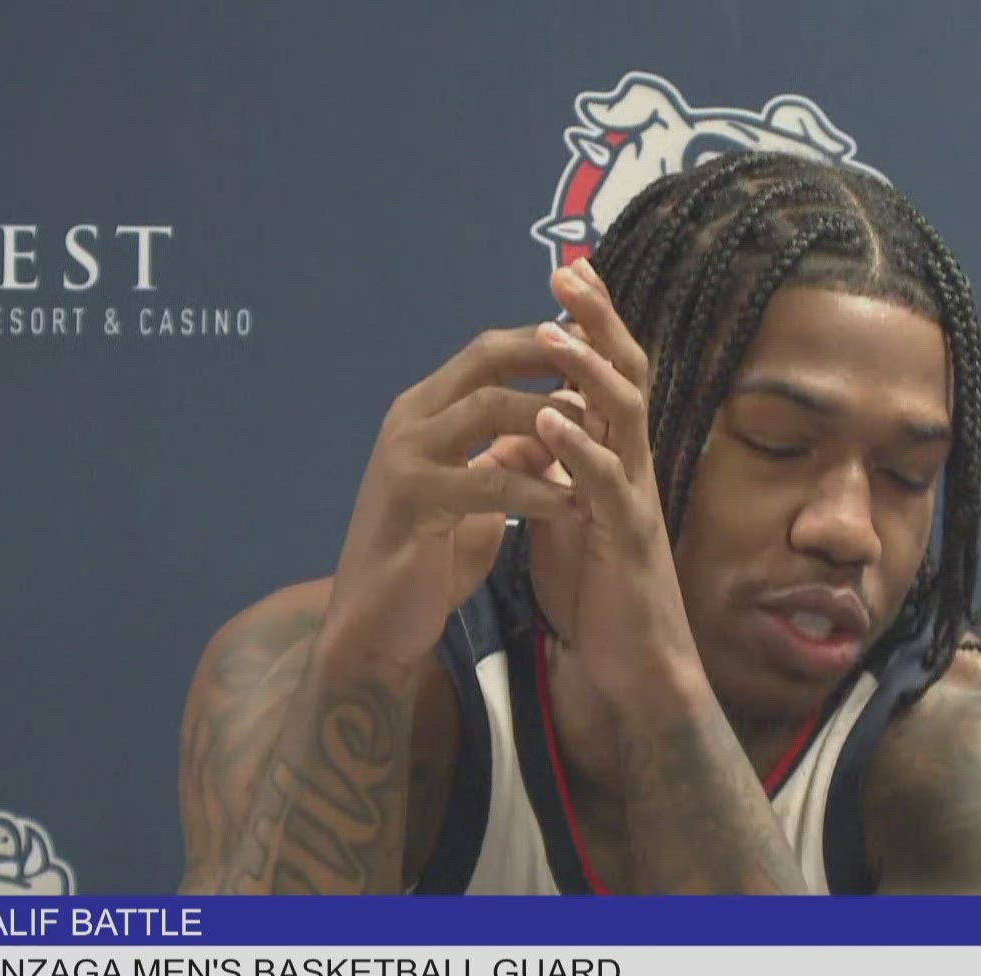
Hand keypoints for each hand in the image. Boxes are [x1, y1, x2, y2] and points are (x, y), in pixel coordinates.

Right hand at [321, 323, 588, 666]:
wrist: (374, 625)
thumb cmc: (428, 561)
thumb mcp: (475, 496)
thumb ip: (506, 457)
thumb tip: (554, 430)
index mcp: (423, 413)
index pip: (486, 353)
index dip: (542, 343)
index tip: (596, 344)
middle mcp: (409, 421)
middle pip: (485, 360)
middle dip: (550, 359)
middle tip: (606, 373)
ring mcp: (406, 457)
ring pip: (487, 408)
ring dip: (551, 422)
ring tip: (599, 441)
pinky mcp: (412, 501)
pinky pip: (488, 482)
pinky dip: (536, 490)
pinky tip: (573, 503)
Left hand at [527, 259, 703, 697]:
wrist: (634, 667)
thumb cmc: (603, 595)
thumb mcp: (570, 519)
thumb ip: (555, 471)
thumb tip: (528, 428)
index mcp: (615, 460)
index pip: (608, 376)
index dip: (592, 324)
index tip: (567, 276)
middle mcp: (633, 467)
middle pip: (627, 375)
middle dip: (599, 322)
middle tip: (570, 272)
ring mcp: (635, 499)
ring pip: (626, 417)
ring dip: (589, 371)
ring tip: (555, 333)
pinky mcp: (628, 538)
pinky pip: (604, 483)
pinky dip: (577, 447)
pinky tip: (549, 420)